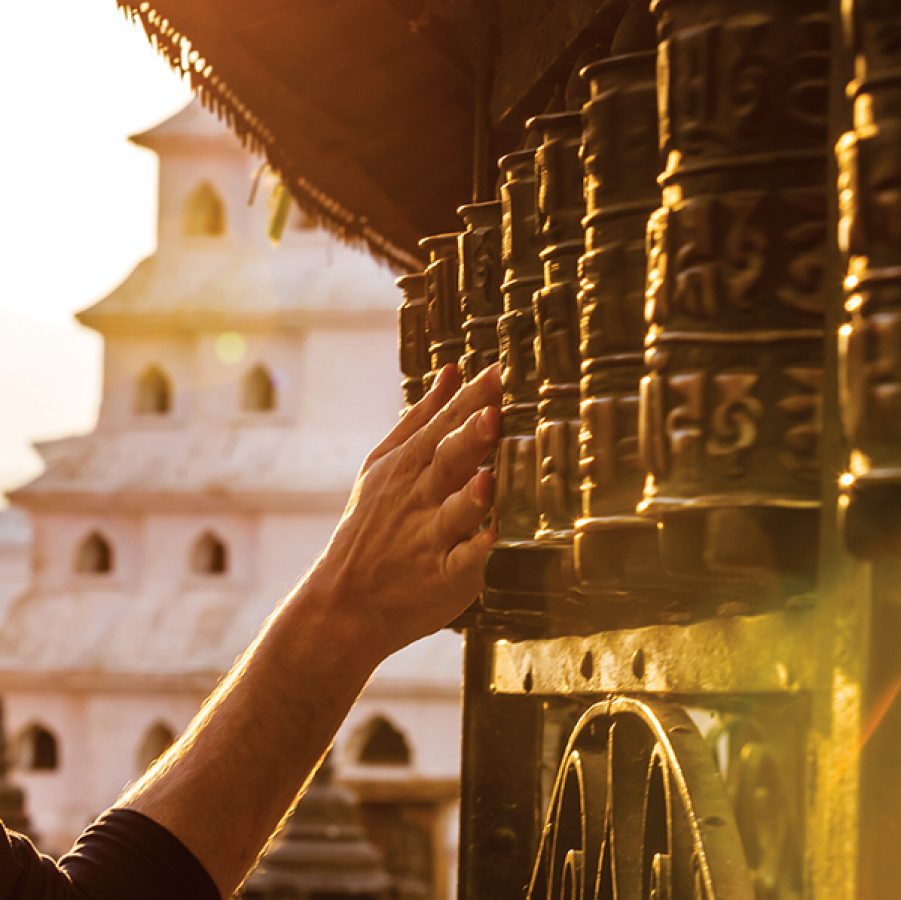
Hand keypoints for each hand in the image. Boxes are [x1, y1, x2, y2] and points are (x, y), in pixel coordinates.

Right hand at [312, 363, 500, 657]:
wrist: (345, 601)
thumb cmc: (372, 525)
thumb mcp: (385, 463)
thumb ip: (423, 417)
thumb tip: (453, 370)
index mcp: (407, 466)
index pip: (443, 426)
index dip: (470, 401)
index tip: (497, 373)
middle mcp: (418, 499)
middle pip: (446, 462)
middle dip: (468, 438)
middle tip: (492, 414)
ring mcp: (428, 538)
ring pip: (454, 513)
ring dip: (470, 496)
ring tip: (487, 480)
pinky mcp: (442, 577)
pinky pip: (460, 562)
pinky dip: (474, 552)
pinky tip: (491, 538)